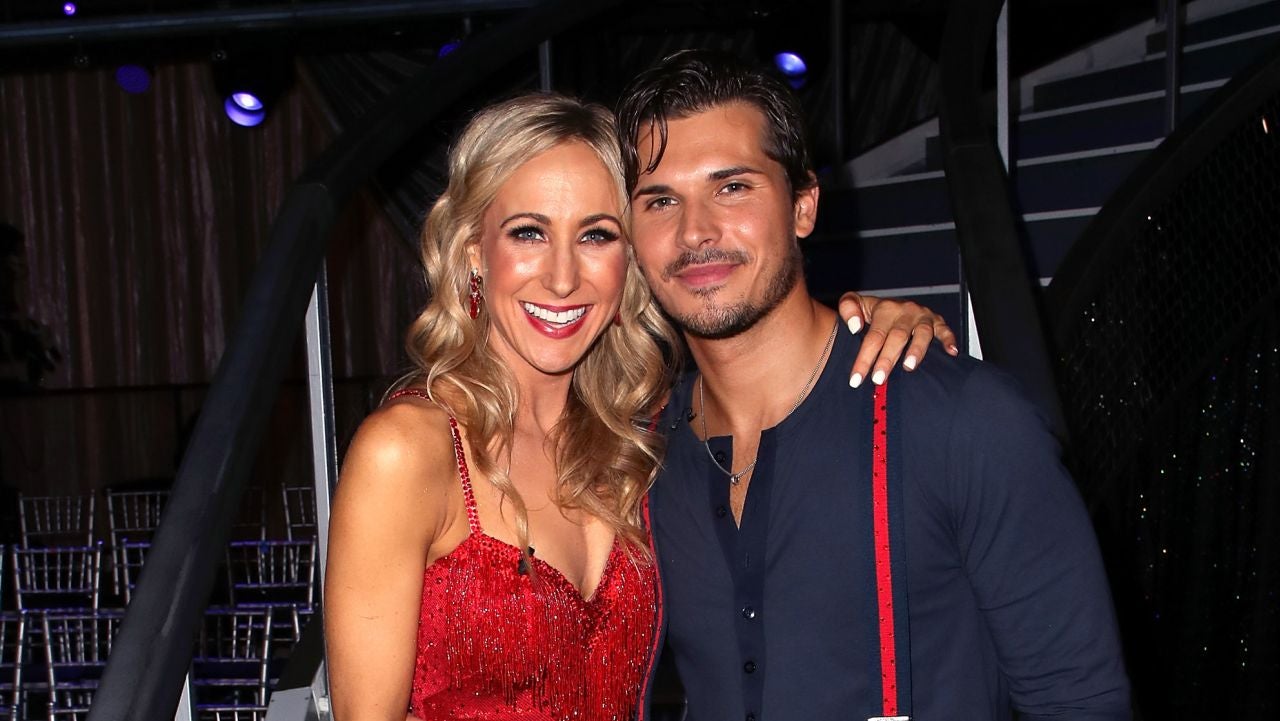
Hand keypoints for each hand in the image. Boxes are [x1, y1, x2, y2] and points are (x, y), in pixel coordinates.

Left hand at [837, 292, 959, 387]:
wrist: (896, 305)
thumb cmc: (874, 312)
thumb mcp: (857, 304)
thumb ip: (849, 308)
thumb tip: (854, 326)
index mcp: (885, 309)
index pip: (873, 336)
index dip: (864, 358)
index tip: (856, 379)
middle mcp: (905, 311)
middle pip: (897, 337)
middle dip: (887, 359)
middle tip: (878, 379)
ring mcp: (923, 317)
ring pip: (922, 333)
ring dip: (917, 350)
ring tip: (908, 367)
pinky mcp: (938, 322)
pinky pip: (945, 330)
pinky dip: (948, 340)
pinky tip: (950, 352)